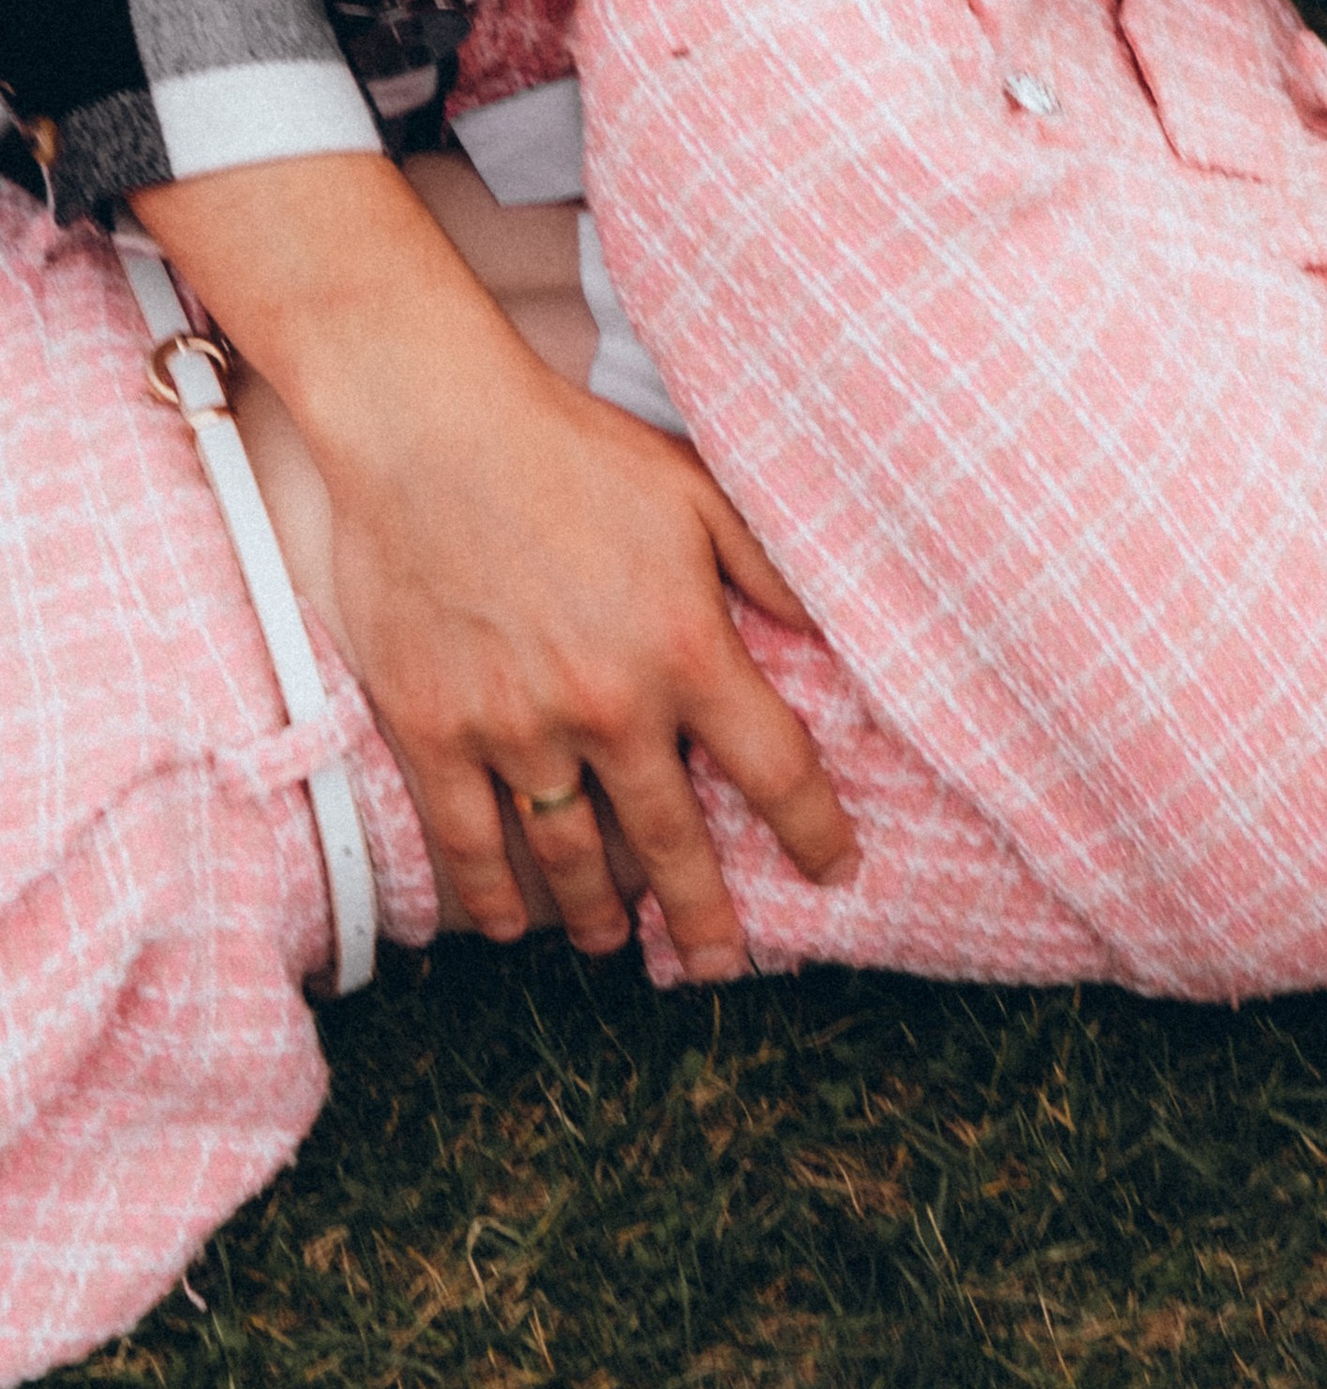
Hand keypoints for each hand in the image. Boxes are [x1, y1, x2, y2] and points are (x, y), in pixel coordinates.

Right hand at [134, 155, 856, 972]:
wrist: (430, 427)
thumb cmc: (572, 450)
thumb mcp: (697, 493)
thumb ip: (770, 570)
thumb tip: (835, 635)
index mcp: (684, 647)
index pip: (773, 768)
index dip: (812, 831)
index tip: (833, 871)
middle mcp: (608, 704)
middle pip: (672, 839)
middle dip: (705, 911)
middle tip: (721, 962)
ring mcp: (515, 726)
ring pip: (570, 854)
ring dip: (600, 912)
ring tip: (618, 943)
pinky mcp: (432, 729)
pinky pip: (469, 838)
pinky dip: (492, 893)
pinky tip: (512, 922)